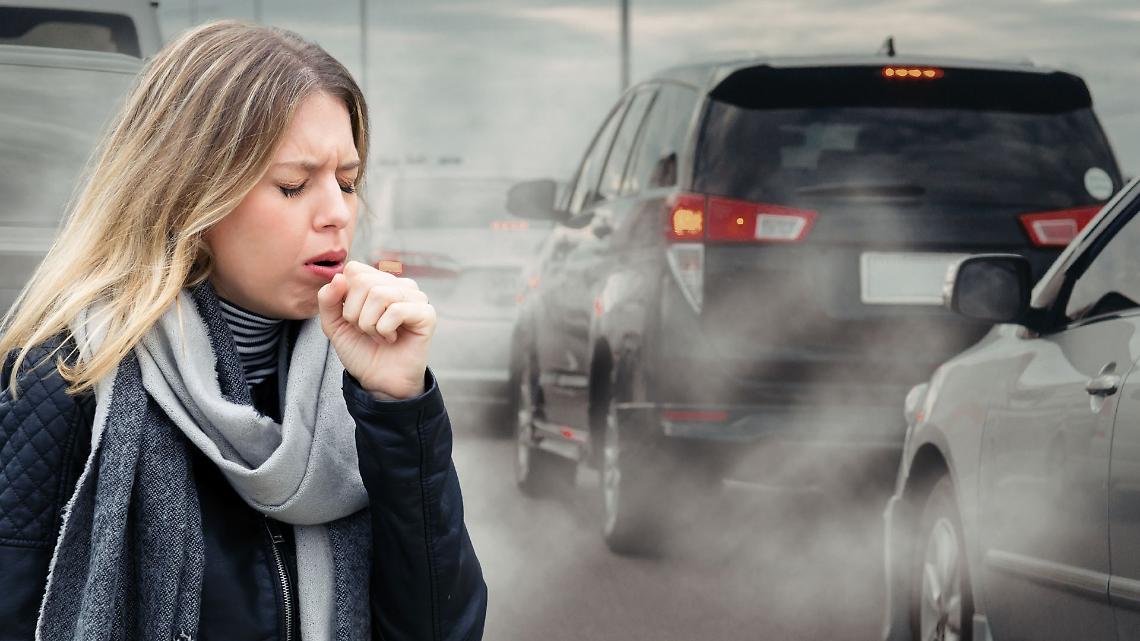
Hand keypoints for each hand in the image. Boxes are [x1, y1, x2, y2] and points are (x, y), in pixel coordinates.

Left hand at [317, 261, 435, 399]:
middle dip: (354, 312)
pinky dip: (385, 330)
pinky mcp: (426, 314)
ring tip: (378, 335)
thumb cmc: (361, 350)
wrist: (378, 381)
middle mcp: (398, 285)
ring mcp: (415, 298)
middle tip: (365, 330)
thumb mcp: (334, 324)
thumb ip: (328, 299)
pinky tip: (392, 339)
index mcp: (379, 282)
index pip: (354, 270)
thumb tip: (339, 277)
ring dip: (369, 323)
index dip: (344, 296)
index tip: (352, 318)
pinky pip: (396, 310)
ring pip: (379, 294)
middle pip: (364, 281)